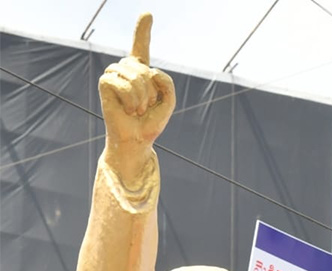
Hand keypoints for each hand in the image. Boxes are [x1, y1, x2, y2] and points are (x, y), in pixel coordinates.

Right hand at [98, 15, 174, 157]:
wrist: (137, 140)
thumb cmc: (151, 122)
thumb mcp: (169, 101)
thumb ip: (166, 82)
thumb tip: (149, 70)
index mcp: (142, 71)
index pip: (141, 46)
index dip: (143, 29)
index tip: (148, 13)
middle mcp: (126, 68)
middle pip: (145, 69)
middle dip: (151, 92)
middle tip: (146, 107)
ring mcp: (114, 74)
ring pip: (134, 75)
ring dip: (142, 97)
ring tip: (138, 109)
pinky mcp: (105, 82)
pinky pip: (122, 83)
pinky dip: (131, 99)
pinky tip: (129, 109)